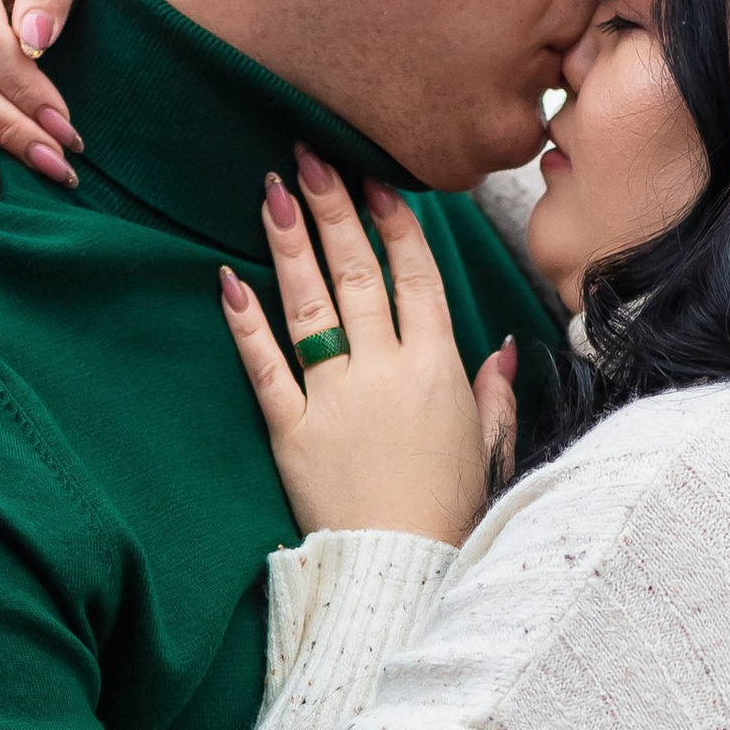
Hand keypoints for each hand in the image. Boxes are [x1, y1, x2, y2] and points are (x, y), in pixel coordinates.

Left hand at [219, 150, 517, 543]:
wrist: (404, 571)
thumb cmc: (449, 512)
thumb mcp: (488, 445)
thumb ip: (493, 391)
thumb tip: (501, 348)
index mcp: (438, 368)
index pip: (414, 277)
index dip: (393, 224)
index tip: (373, 181)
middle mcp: (386, 371)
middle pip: (358, 275)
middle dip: (334, 210)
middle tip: (310, 157)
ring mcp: (336, 399)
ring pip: (311, 307)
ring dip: (290, 244)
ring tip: (271, 192)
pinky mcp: (292, 433)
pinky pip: (266, 369)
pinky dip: (246, 324)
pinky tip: (229, 279)